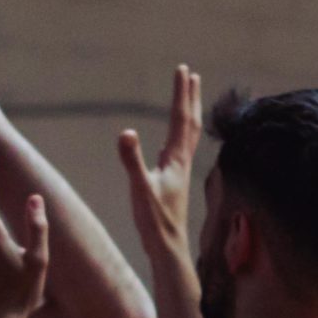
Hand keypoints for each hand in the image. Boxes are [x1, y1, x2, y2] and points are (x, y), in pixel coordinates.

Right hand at [117, 64, 200, 263]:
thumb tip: (126, 132)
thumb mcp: (139, 189)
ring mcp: (180, 172)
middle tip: (191, 74)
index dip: (181, 93)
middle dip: (190, 97)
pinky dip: (180, 137)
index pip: (179, 118)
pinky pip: (180, 151)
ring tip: (189, 99)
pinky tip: (172, 143)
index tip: (183, 69)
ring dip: (189, 114)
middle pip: (190, 122)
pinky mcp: (174, 183)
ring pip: (188, 136)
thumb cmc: (154, 221)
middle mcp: (182, 162)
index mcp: (175, 159)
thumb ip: (132, 160)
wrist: (168, 248)